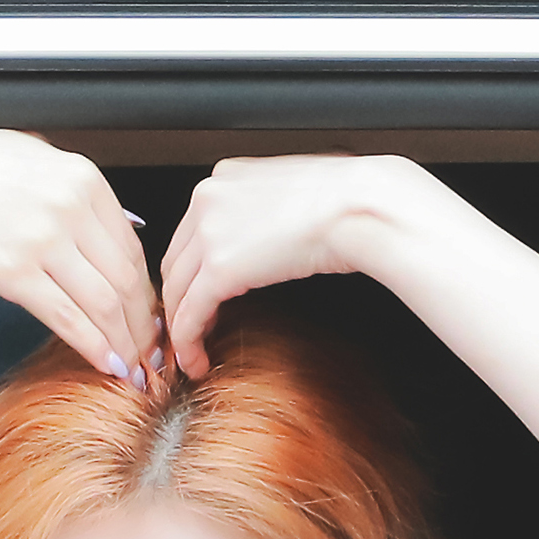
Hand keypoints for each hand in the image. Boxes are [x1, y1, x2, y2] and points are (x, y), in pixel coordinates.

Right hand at [0, 128, 158, 381]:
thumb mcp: (30, 157)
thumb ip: (76, 188)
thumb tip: (126, 221)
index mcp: (82, 178)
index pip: (133, 247)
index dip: (148, 293)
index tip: (151, 319)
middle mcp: (70, 205)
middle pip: (128, 280)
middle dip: (144, 326)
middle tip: (152, 355)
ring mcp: (43, 239)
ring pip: (106, 304)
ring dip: (125, 344)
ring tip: (133, 369)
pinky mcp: (13, 271)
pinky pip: (68, 318)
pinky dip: (94, 347)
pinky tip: (106, 365)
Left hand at [162, 152, 469, 377]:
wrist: (363, 205)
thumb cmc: (348, 198)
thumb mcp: (293, 190)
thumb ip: (266, 209)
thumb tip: (270, 228)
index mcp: (225, 178)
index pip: (190, 232)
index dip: (189, 270)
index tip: (192, 293)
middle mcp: (207, 200)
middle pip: (175, 263)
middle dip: (177, 301)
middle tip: (185, 328)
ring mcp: (208, 233)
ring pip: (176, 292)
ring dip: (179, 328)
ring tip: (190, 354)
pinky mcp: (219, 269)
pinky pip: (189, 315)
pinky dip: (188, 343)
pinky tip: (197, 360)